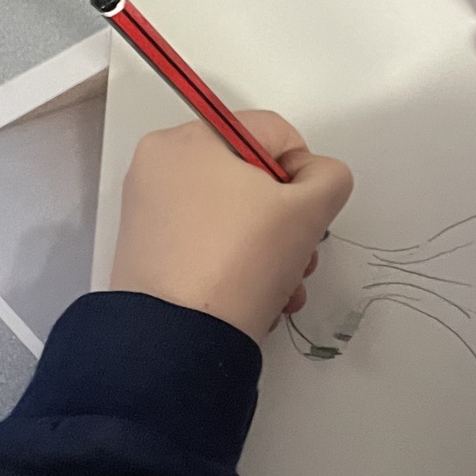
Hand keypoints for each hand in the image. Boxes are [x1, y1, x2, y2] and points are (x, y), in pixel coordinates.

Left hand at [109, 113, 353, 343]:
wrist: (178, 341)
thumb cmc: (242, 261)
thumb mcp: (309, 209)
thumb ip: (330, 176)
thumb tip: (312, 177)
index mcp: (190, 138)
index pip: (273, 134)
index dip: (305, 174)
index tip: (308, 216)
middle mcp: (161, 166)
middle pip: (251, 177)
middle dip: (288, 220)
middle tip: (301, 258)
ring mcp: (149, 211)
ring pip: (233, 215)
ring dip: (270, 250)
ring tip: (285, 289)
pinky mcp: (146, 252)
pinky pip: (207, 242)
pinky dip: (237, 265)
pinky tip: (258, 300)